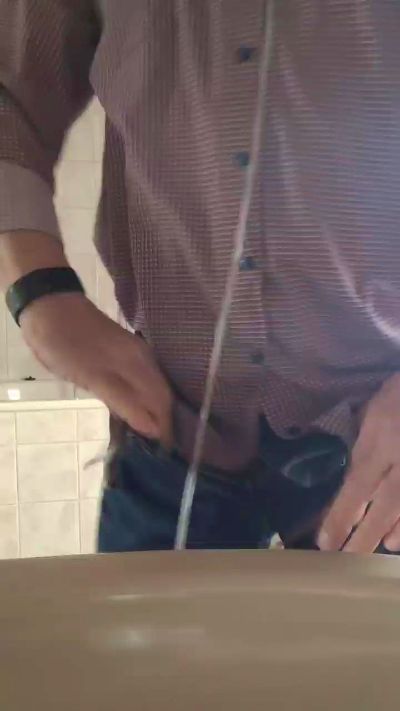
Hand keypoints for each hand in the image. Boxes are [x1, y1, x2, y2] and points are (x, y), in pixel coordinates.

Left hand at [20, 292, 172, 446]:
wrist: (49, 308)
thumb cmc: (67, 345)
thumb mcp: (93, 377)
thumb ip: (124, 402)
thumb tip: (154, 429)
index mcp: (141, 364)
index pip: (163, 402)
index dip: (165, 428)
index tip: (162, 452)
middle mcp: (145, 358)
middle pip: (161, 396)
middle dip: (161, 421)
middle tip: (154, 449)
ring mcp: (135, 354)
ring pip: (152, 388)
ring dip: (151, 411)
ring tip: (145, 435)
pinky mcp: (124, 354)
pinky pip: (140, 380)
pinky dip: (140, 398)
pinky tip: (133, 410)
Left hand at [318, 374, 399, 552]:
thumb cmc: (399, 392)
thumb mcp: (374, 409)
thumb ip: (364, 444)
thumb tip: (352, 482)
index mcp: (383, 438)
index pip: (358, 484)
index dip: (342, 515)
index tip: (326, 541)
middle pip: (386, 504)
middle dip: (365, 535)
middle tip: (347, 559)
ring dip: (392, 531)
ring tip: (378, 547)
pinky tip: (397, 540)